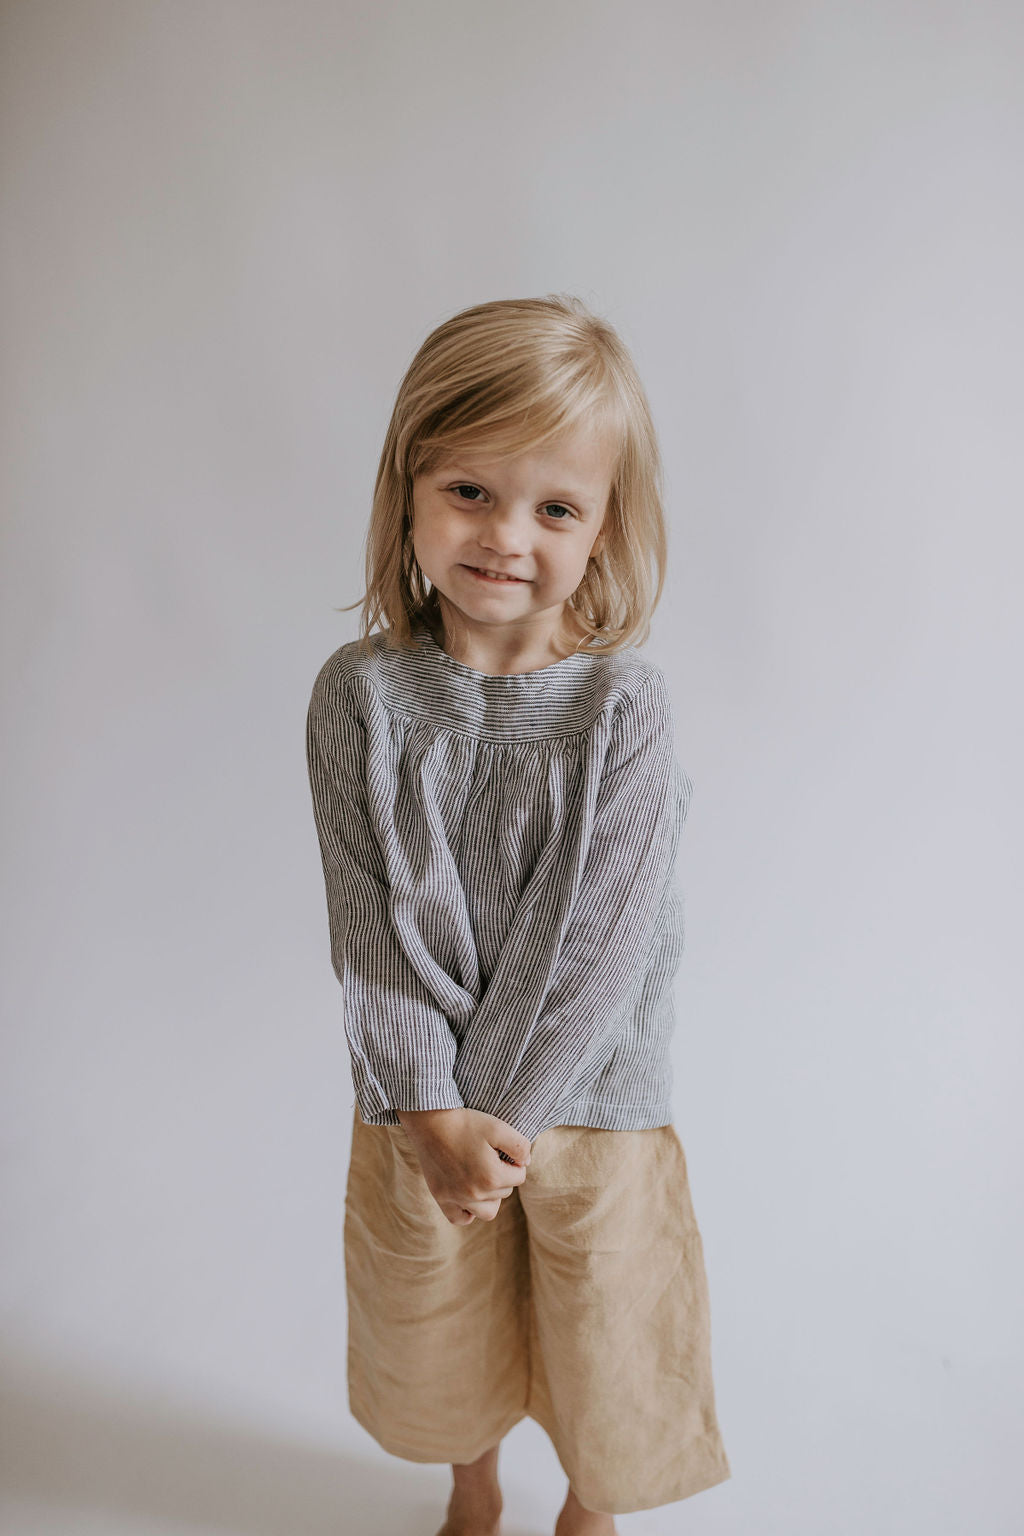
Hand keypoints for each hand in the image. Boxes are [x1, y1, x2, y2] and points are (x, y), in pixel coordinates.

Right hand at [395, 1106, 531, 1225]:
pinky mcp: (441, 1198)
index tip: (503, 1150)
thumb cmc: (466, 1123)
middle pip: (504, 1193)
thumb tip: (525, 1163)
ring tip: (483, 1177)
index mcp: (492, 1177)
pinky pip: (461, 1218)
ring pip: (487, 1211)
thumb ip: (520, 1146)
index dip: (515, 1162)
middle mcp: (475, 1194)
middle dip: (503, 1177)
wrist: (430, 1122)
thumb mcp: (498, 1127)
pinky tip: (468, 1195)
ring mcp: (456, 1198)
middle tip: (491, 1158)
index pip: (519, 1177)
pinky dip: (468, 1211)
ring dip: (491, 1197)